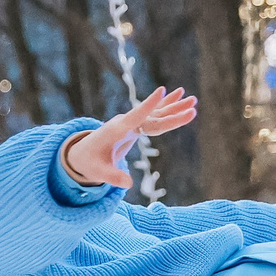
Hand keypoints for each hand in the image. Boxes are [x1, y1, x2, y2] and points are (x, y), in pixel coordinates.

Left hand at [61, 87, 197, 188]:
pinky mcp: (134, 125)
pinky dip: (166, 108)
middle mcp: (126, 122)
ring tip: (192, 99)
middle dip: (173, 113)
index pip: (137, 116)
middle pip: (153, 117)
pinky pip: (153, 115)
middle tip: (192, 107)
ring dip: (174, 107)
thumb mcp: (99, 172)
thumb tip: (128, 185)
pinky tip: (179, 97)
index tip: (161, 91)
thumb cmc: (89, 162)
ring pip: (156, 114)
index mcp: (118, 130)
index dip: (148, 105)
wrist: (82, 153)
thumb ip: (113, 177)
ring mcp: (131, 123)